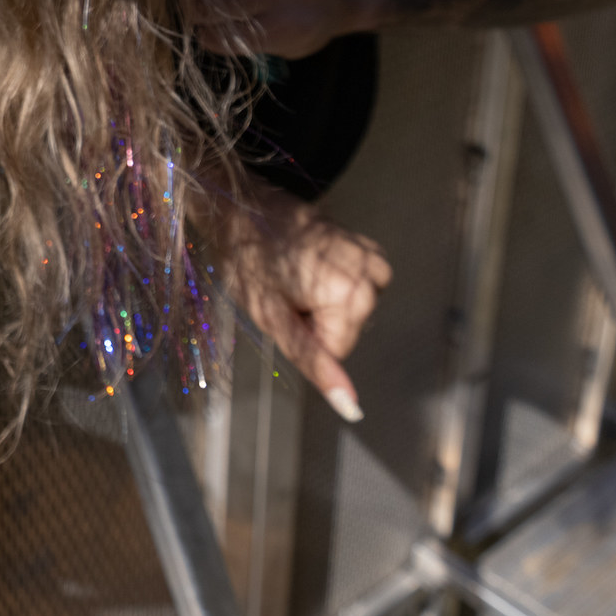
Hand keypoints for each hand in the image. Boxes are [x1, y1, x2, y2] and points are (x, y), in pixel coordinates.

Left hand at [212, 186, 389, 420]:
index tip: (282, 306)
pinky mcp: (370, 249)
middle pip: (346, 331)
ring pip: (350, 312)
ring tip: (293, 273)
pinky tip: (307, 263)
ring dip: (320, 302)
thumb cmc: (247, 262)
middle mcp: (374, 275)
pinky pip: (355, 288)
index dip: (303, 336)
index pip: (337, 352)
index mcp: (355, 295)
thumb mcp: (275, 320)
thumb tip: (352, 409)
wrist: (241, 206)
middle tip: (284, 288)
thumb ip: (317, 365)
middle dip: (313, 319)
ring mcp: (374, 258)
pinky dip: (330, 284)